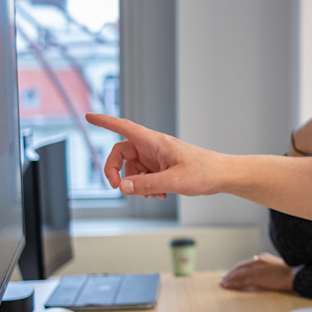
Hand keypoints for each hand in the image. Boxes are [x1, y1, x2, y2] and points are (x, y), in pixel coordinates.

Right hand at [86, 113, 227, 197]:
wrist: (222, 176)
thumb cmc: (204, 172)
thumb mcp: (174, 181)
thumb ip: (147, 184)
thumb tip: (123, 187)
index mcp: (155, 142)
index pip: (124, 127)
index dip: (105, 122)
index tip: (88, 116)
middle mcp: (153, 147)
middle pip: (121, 153)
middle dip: (116, 170)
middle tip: (117, 188)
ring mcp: (157, 158)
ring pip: (132, 169)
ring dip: (136, 184)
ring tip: (154, 194)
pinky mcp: (162, 168)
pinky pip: (144, 177)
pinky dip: (146, 187)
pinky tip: (161, 195)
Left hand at [220, 253, 294, 291]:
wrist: (294, 275)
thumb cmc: (288, 271)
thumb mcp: (275, 263)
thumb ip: (266, 261)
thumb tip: (258, 259)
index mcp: (262, 258)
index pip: (246, 263)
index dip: (237, 268)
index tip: (231, 272)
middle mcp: (257, 262)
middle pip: (240, 267)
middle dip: (231, 273)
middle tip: (223, 277)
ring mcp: (257, 270)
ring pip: (239, 274)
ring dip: (229, 278)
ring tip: (223, 282)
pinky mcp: (257, 278)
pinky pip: (242, 281)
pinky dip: (233, 283)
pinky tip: (228, 285)